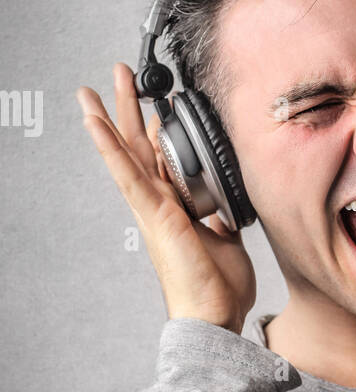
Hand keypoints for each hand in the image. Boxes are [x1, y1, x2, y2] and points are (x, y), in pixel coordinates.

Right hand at [76, 63, 256, 333]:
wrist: (215, 316)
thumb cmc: (218, 286)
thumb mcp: (227, 239)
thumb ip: (221, 218)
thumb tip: (225, 206)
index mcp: (174, 206)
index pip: (160, 158)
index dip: (155, 129)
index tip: (156, 103)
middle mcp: (158, 204)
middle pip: (137, 147)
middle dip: (127, 110)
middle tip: (119, 76)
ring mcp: (153, 209)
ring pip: (126, 155)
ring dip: (110, 118)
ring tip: (91, 89)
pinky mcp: (154, 216)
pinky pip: (128, 175)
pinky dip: (110, 148)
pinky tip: (95, 123)